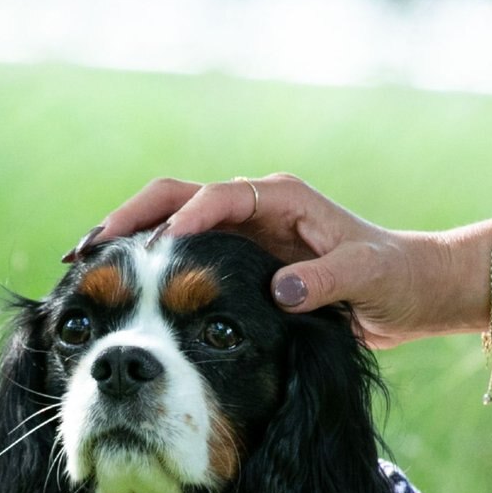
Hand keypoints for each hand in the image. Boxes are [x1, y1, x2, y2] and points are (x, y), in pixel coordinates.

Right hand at [73, 174, 491, 348]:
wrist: (407, 293)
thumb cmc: (392, 278)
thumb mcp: (366, 278)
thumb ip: (326, 282)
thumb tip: (278, 291)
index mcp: (281, 200)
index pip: (219, 196)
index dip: (184, 218)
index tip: (154, 247)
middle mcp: (254, 209)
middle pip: (176, 198)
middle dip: (131, 220)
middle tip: (88, 250)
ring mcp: (241, 235)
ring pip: (170, 225)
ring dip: (129, 243)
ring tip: (84, 266)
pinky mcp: (236, 264)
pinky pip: (181, 261)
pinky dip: (147, 271)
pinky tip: (119, 295)